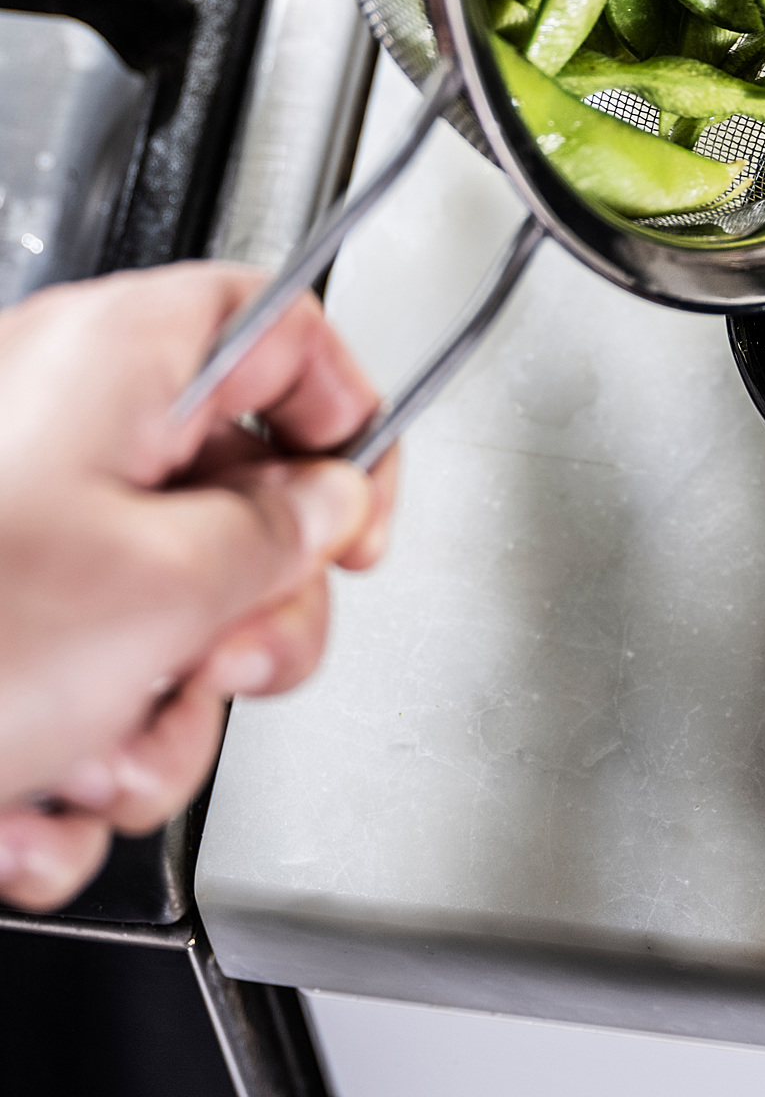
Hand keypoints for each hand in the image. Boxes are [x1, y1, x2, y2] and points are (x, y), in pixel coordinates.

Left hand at [0, 263, 392, 911]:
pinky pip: (86, 669)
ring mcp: (19, 519)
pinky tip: (31, 798)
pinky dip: (76, 751)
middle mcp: (64, 420)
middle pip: (240, 494)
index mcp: (117, 358)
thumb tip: (328, 507)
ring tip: (96, 761)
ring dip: (158, 717)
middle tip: (229, 662)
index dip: (350, 425)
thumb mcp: (166, 589)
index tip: (360, 520)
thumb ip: (286, 533)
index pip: (291, 335)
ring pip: (168, 606)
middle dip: (251, 617)